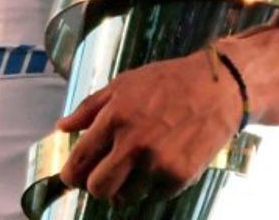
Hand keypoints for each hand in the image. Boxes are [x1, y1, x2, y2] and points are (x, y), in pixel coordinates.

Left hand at [55, 51, 242, 205]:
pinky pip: (153, 196)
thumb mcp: (122, 84)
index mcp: (115, 118)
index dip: (70, 174)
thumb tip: (62, 127)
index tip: (71, 177)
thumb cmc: (166, 82)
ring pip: (125, 197)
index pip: (80, 160)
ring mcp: (158, 163)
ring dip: (124, 187)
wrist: (216, 89)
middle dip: (95, 186)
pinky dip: (149, 187)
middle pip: (98, 188)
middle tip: (100, 177)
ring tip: (132, 167)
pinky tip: (155, 166)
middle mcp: (134, 144)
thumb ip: (89, 108)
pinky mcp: (180, 177)